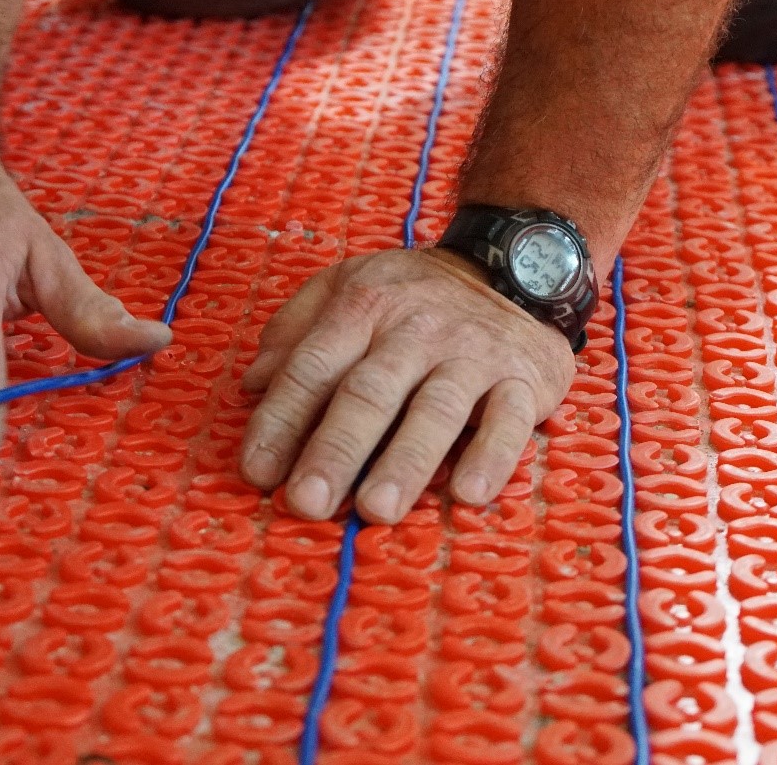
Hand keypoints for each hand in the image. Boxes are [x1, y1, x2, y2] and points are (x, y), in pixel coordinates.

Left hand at [239, 248, 577, 523]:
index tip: (257, 473)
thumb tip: (252, 385)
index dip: (282, 420)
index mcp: (363, 307)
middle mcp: (416, 330)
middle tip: (306, 503)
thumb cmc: (415, 295)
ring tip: (376, 510)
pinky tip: (468, 495)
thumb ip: (295, 330)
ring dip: (405, 462)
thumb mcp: (348, 286)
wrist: (515, 267)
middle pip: (369, 393)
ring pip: (435, 410)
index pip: (313, 366)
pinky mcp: (525, 379)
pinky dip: (490, 457)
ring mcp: (472, 354)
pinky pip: (509, 420)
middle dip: (335, 450)